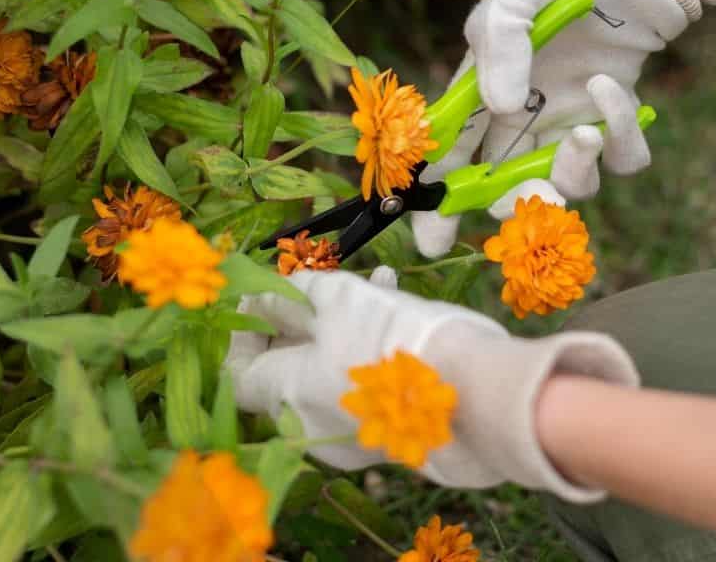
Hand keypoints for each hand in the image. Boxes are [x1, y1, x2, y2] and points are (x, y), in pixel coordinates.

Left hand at [226, 269, 639, 499]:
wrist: (478, 393)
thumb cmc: (395, 338)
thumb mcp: (335, 298)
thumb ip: (288, 295)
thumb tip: (257, 296)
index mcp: (284, 396)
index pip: (236, 370)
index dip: (243, 329)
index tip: (262, 294)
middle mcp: (307, 425)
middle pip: (284, 368)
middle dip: (300, 318)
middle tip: (323, 279)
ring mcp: (348, 436)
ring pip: (325, 371)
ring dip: (337, 324)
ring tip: (372, 281)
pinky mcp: (387, 434)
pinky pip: (359, 387)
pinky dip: (365, 349)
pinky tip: (395, 305)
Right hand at [412, 0, 690, 257]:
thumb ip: (499, 43)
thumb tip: (501, 106)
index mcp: (483, 91)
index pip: (450, 154)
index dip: (437, 198)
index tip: (430, 236)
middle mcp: (523, 116)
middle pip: (504, 185)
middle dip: (512, 206)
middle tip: (530, 202)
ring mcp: (571, 122)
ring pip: (566, 185)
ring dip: (572, 173)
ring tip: (583, 136)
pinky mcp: (617, 122)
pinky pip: (622, 160)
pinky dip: (620, 136)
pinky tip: (611, 90)